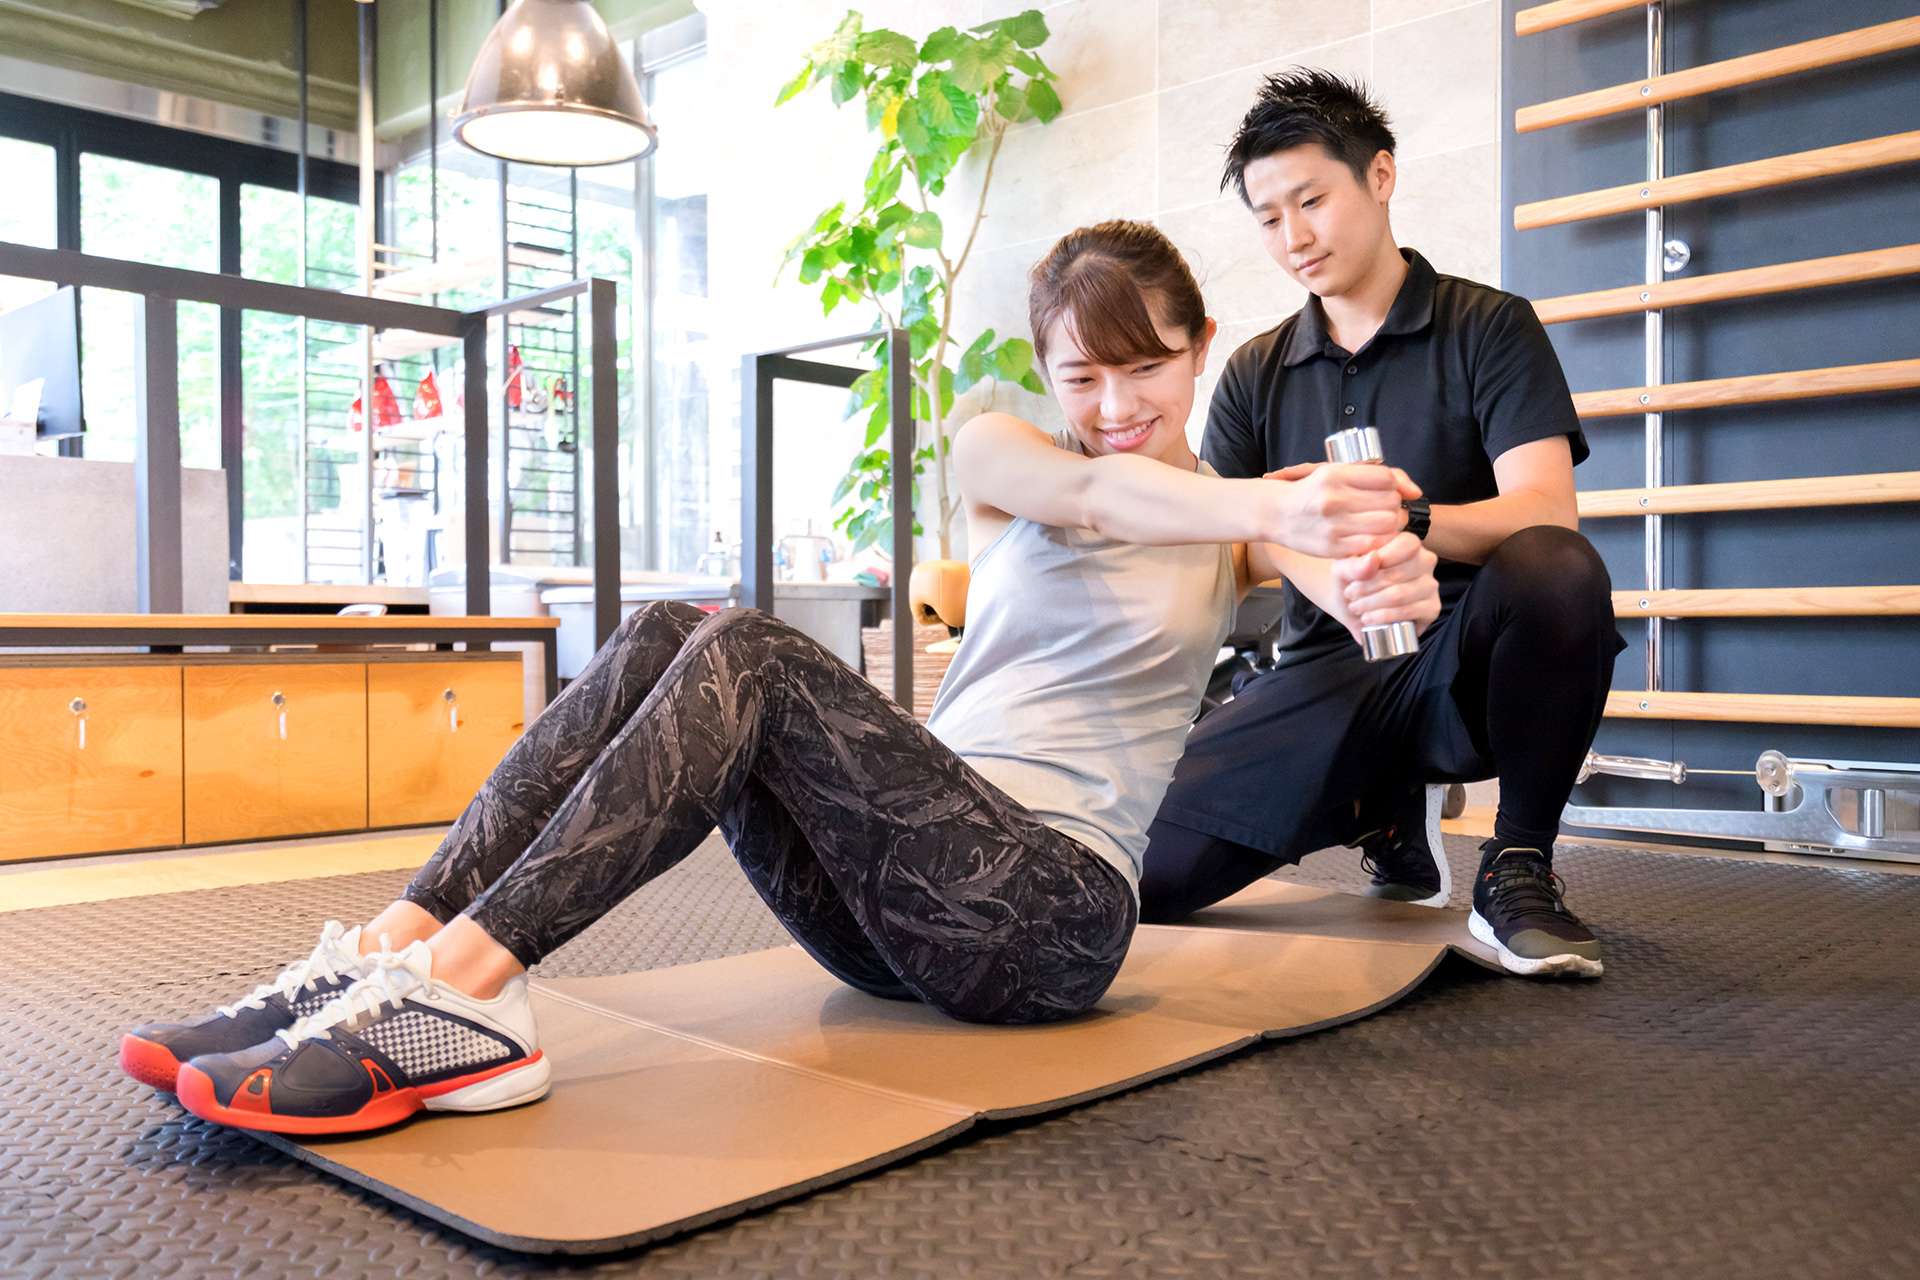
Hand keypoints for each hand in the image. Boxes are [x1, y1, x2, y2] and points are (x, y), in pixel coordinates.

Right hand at [1266, 463, 1423, 557]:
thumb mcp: (1336, 472)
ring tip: (1380, 523)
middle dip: (1395, 506)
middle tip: (1386, 510)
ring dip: (1390, 525)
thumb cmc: (1312, 491)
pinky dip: (1379, 542)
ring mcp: (1333, 524)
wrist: (1276, 513)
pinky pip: (1373, 545)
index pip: (1386, 478)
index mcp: (1335, 474)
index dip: (1395, 486)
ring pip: (1386, 524)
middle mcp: (1334, 498)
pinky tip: (1371, 538)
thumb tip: (1414, 492)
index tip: (1392, 492)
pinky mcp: (1333, 547)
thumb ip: (1375, 475)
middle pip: (1390, 502)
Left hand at [1328, 531, 1439, 642]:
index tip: (1355, 574)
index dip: (1381, 559)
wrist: (1354, 607)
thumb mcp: (1343, 569)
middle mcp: (1425, 561)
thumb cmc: (1351, 580)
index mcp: (1408, 543)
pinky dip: (1384, 616)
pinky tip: (1368, 618)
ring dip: (1372, 603)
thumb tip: (1373, 560)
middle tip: (1349, 595)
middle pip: (1399, 573)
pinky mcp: (1432, 608)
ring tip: (1355, 607)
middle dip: (1367, 587)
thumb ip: (1353, 563)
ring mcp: (1431, 584)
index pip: (1406, 544)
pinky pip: (1410, 612)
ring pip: (1400, 594)